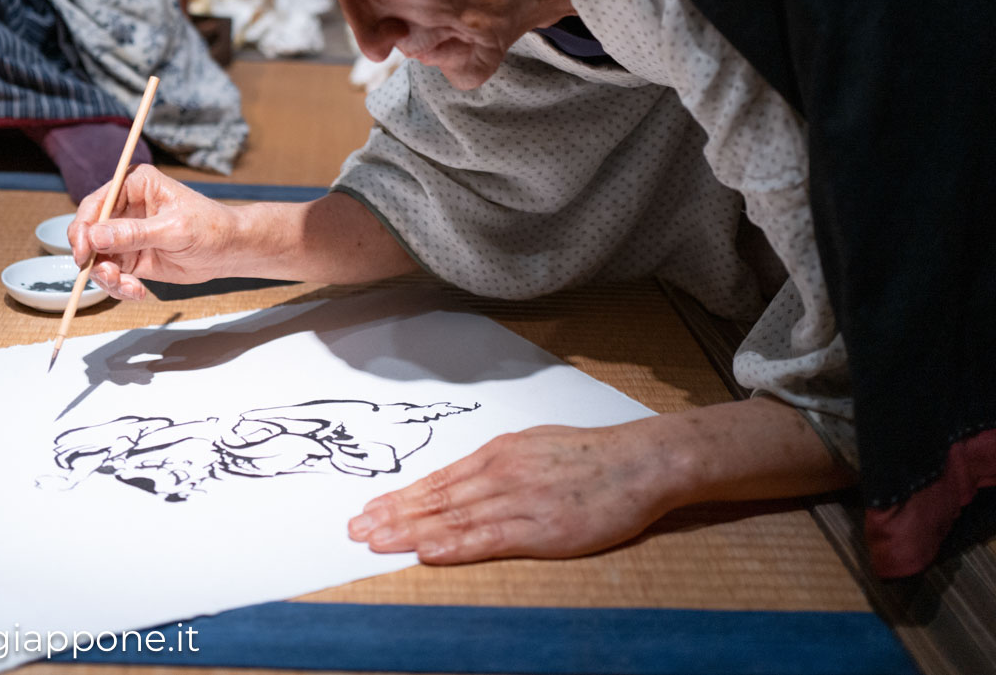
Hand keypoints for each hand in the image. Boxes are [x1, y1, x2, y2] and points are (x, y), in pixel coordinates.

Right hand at [68, 165, 245, 300]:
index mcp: (135, 185)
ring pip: (98, 258)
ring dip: (108, 277)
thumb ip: (134, 233)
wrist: (229, 250)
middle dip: (95, 259)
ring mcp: (126, 234)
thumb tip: (95, 236)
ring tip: (130, 287)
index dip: (83, 228)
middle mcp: (125, 207)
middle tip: (110, 276)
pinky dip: (119, 286)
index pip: (95, 204)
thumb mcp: (173, 230)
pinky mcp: (130, 257)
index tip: (83, 253)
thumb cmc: (210, 227)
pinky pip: (112, 274)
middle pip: (89, 233)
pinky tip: (138, 291)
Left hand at [347, 419, 683, 563]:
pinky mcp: (541, 526)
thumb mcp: (536, 445)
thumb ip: (501, 463)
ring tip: (376, 540)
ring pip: (454, 517)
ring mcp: (519, 499)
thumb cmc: (592, 456)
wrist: (640, 462)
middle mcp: (501, 473)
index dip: (401, 497)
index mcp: (499, 452)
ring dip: (410, 530)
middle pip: (437, 498)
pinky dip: (454, 544)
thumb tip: (465, 478)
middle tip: (355, 529)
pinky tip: (427, 550)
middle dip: (392, 515)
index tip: (370, 509)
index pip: (439, 479)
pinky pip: (488, 537)